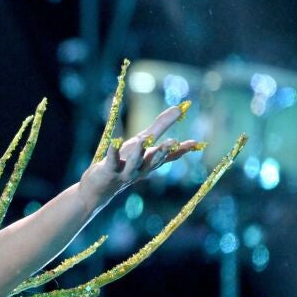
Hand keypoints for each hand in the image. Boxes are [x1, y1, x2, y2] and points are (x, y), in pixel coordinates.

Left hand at [79, 104, 203, 210]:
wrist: (100, 188)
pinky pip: (111, 161)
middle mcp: (141, 169)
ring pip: (134, 163)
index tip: (196, 143)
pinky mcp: (108, 172)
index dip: (181, 150)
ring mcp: (125, 172)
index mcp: (151, 162)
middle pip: (154, 161)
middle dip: (163, 152)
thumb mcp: (141, 143)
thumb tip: (177, 108)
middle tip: (173, 141)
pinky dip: (113, 152)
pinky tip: (115, 141)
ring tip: (143, 139)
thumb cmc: (123, 162)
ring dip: (139, 152)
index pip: (168, 156)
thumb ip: (159, 127)